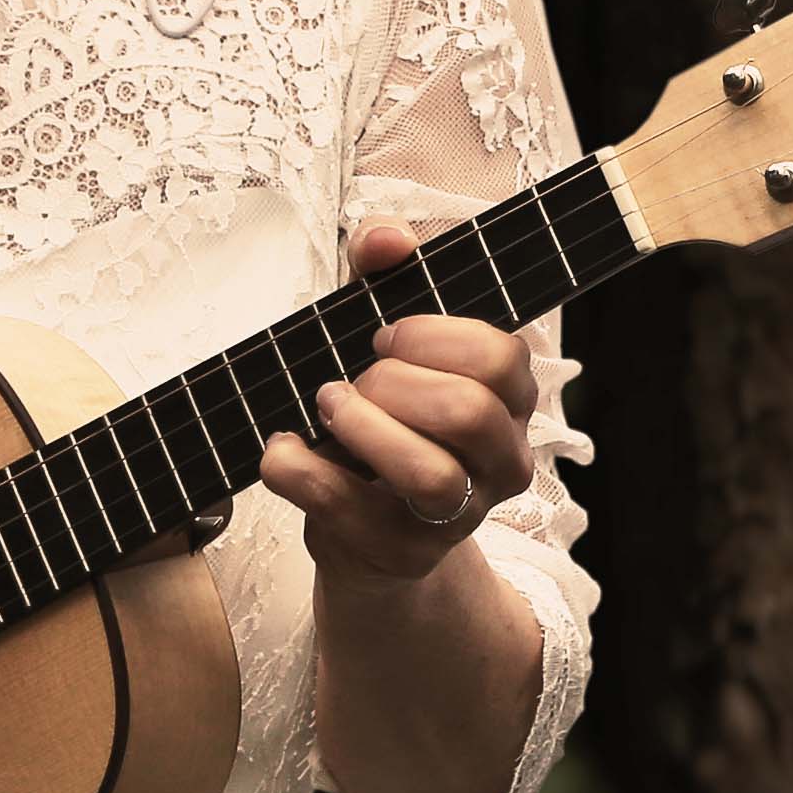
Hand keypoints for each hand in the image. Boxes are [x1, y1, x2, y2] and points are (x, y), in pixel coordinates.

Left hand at [257, 221, 541, 586]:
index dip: (435, 337)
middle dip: (392, 383)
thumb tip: (388, 238)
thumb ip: (381, 273)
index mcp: (509, 401)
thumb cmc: (380, 417)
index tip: (385, 336)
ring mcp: (459, 516)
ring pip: (430, 475)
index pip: (503, 356)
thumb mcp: (381, 341)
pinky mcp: (403, 554)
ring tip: (327, 408)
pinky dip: (301, 470)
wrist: (363, 529)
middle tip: (355, 381)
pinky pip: (351, 511)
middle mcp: (501, 461)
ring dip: (361, 429)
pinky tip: (283, 448)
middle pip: (469, 412)